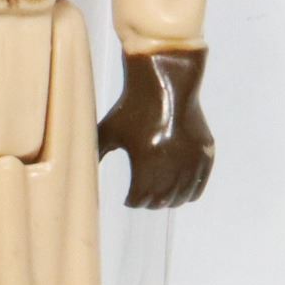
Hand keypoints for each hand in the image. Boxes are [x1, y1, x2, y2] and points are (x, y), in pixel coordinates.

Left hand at [97, 48, 213, 208]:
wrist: (165, 82)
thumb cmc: (133, 105)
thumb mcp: (109, 130)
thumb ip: (94, 154)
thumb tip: (79, 174)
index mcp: (147, 157)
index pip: (141, 197)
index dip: (133, 201)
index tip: (128, 200)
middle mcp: (172, 161)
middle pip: (161, 200)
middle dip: (149, 202)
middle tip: (142, 199)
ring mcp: (192, 158)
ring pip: (181, 197)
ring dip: (168, 200)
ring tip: (158, 196)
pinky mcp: (205, 153)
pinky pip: (198, 186)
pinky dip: (187, 193)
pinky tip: (176, 191)